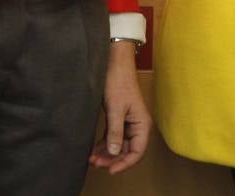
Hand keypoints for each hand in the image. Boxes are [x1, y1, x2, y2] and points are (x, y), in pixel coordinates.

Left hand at [89, 42, 150, 173]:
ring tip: (92, 159)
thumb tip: (114, 153)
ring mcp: (127, 123)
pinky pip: (112, 137)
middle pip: (127, 151)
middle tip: (96, 164)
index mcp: (142, 124)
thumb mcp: (116, 109)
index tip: (110, 170)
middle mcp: (137, 125)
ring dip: (107, 154)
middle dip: (113, 160)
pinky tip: (94, 151)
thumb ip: (115, 132)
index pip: (137, 151)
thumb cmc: (118, 83)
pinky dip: (104, 145)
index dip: (125, 163)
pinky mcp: (118, 119)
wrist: (114, 64)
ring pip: (119, 146)